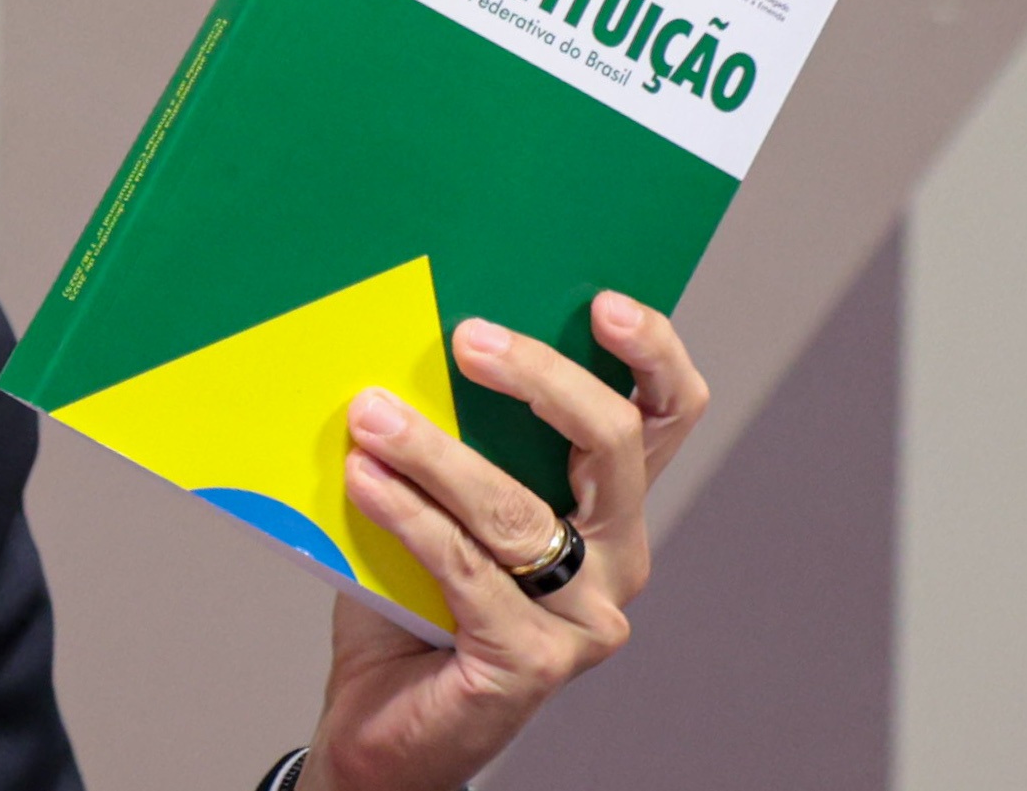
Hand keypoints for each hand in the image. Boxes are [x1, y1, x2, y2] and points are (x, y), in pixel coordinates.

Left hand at [297, 291, 708, 790]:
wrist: (382, 724)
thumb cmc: (410, 600)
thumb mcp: (438, 499)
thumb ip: (449, 435)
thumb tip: (406, 342)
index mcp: (607, 508)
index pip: (663, 416)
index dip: (649, 353)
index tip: (600, 302)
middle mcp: (616, 560)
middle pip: (610, 446)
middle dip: (541, 379)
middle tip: (466, 338)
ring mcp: (582, 618)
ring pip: (521, 511)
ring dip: (437, 452)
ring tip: (373, 415)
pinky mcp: (532, 661)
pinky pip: (466, 569)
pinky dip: (409, 516)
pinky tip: (363, 481)